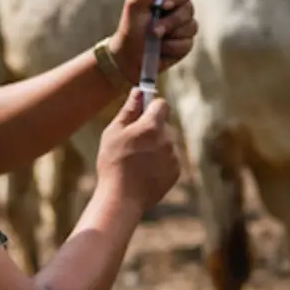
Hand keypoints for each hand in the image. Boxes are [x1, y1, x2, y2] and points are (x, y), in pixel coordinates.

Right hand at [97, 88, 180, 213]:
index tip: (142, 112)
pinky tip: (143, 171)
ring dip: (155, 146)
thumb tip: (138, 91)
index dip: (152, 106)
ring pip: (166, 142)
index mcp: (152, 126)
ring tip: (135, 160)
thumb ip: (129, 110)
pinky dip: (159, 162)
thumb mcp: (114, 133)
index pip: (162, 104)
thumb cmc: (113, 163)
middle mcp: (168, 139)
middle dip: (151, 128)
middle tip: (132, 141)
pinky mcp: (176, 172)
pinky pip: (169, 159)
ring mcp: (174, 156)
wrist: (122, 198)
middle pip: (163, 124)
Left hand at [108, 0, 197, 85]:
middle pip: (189, 8)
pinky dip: (171, 48)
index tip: (165, 5)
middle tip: (154, 30)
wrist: (128, 56)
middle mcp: (179, 11)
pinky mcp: (186, 45)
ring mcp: (184, 28)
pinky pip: (187, 44)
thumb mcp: (135, 4)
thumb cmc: (130, 28)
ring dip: (170, 35)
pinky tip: (161, 49)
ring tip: (155, 39)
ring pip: (191, 27)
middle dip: (171, 21)